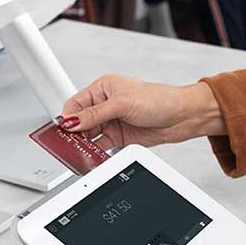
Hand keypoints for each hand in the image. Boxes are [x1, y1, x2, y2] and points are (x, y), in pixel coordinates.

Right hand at [60, 76, 223, 149]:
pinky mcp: (120, 136)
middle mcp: (106, 104)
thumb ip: (95, 114)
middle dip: (74, 133)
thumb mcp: (122, 104)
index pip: (76, 103)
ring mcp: (113, 121)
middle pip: (80, 121)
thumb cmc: (159, 99)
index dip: (68, 117)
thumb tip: (72, 121)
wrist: (182, 116)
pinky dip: (95, 152)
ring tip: (79, 152)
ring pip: (90, 135)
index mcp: (103, 88)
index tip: (62, 131)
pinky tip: (91, 156)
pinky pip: (101, 145)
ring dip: (84, 144)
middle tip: (68, 145)